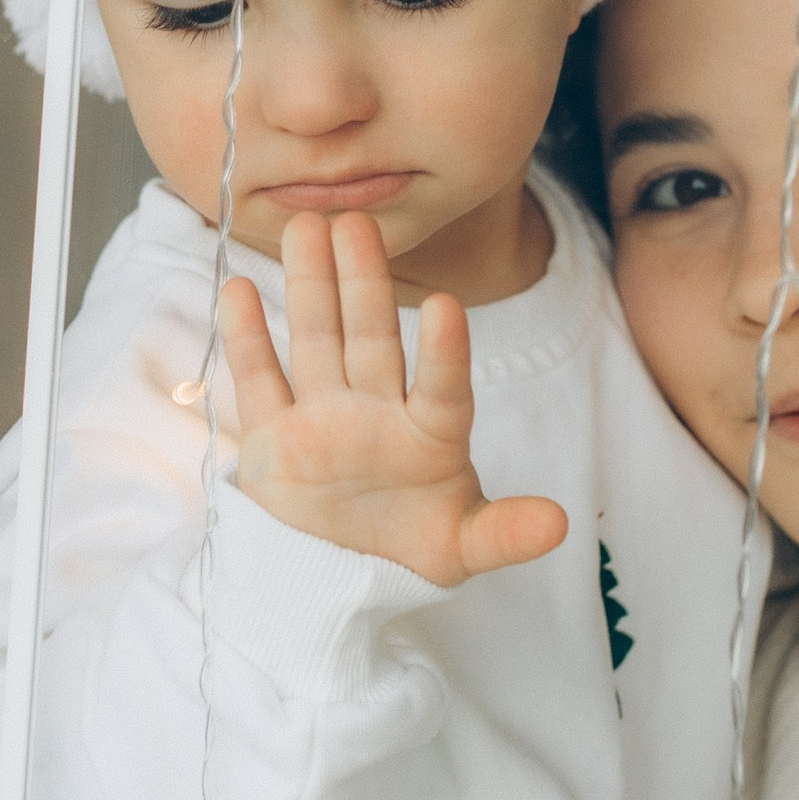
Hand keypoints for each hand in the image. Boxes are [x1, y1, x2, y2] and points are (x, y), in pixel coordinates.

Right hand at [221, 211, 567, 586]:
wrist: (343, 576)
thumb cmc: (413, 552)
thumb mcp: (462, 550)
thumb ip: (505, 533)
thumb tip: (560, 524)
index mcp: (431, 434)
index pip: (442, 387)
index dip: (445, 351)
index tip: (448, 306)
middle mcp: (377, 411)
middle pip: (371, 339)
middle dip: (364, 283)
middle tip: (356, 222)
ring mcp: (323, 417)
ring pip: (316, 341)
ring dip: (310, 286)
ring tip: (306, 227)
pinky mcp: (274, 435)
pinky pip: (260, 378)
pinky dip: (248, 337)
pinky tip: (239, 287)